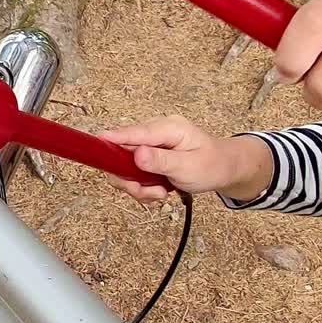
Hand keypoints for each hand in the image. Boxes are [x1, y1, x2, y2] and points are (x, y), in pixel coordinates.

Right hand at [99, 116, 272, 203]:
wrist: (224, 169)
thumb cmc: (212, 165)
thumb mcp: (189, 167)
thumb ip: (162, 161)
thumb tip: (137, 154)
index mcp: (168, 128)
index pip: (136, 132)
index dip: (114, 139)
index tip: (97, 142)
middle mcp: (155, 133)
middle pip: (124, 153)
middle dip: (131, 179)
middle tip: (151, 194)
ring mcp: (150, 145)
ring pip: (125, 166)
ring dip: (138, 186)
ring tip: (159, 194)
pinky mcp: (148, 156)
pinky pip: (133, 172)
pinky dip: (142, 187)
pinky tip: (158, 191)